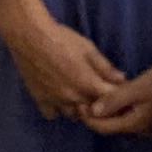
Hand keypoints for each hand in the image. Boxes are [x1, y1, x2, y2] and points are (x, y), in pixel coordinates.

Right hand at [4, 15, 122, 120]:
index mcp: (87, 83)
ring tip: (78, 94)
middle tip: (96, 90)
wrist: (30, 36)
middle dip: (98, 103)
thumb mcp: (88, 48)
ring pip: (73, 115)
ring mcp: (55, 100)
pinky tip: (59, 96)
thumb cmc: (62, 38)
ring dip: (79, 108)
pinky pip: (53, 114)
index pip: (110, 99)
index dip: (115, 96)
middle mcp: (73, 97)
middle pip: (93, 111)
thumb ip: (105, 67)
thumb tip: (122, 79)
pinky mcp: (40, 99)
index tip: (114, 89)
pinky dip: (58, 109)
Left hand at [82, 58, 151, 135]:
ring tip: (98, 98)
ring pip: (122, 122)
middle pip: (112, 127)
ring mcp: (149, 126)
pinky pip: (132, 117)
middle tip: (84, 100)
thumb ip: (115, 100)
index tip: (78, 104)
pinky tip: (120, 98)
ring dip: (109, 113)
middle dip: (97, 116)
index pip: (103, 127)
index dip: (88, 118)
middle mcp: (140, 130)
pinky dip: (121, 110)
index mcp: (134, 124)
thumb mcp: (137, 88)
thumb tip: (93, 112)